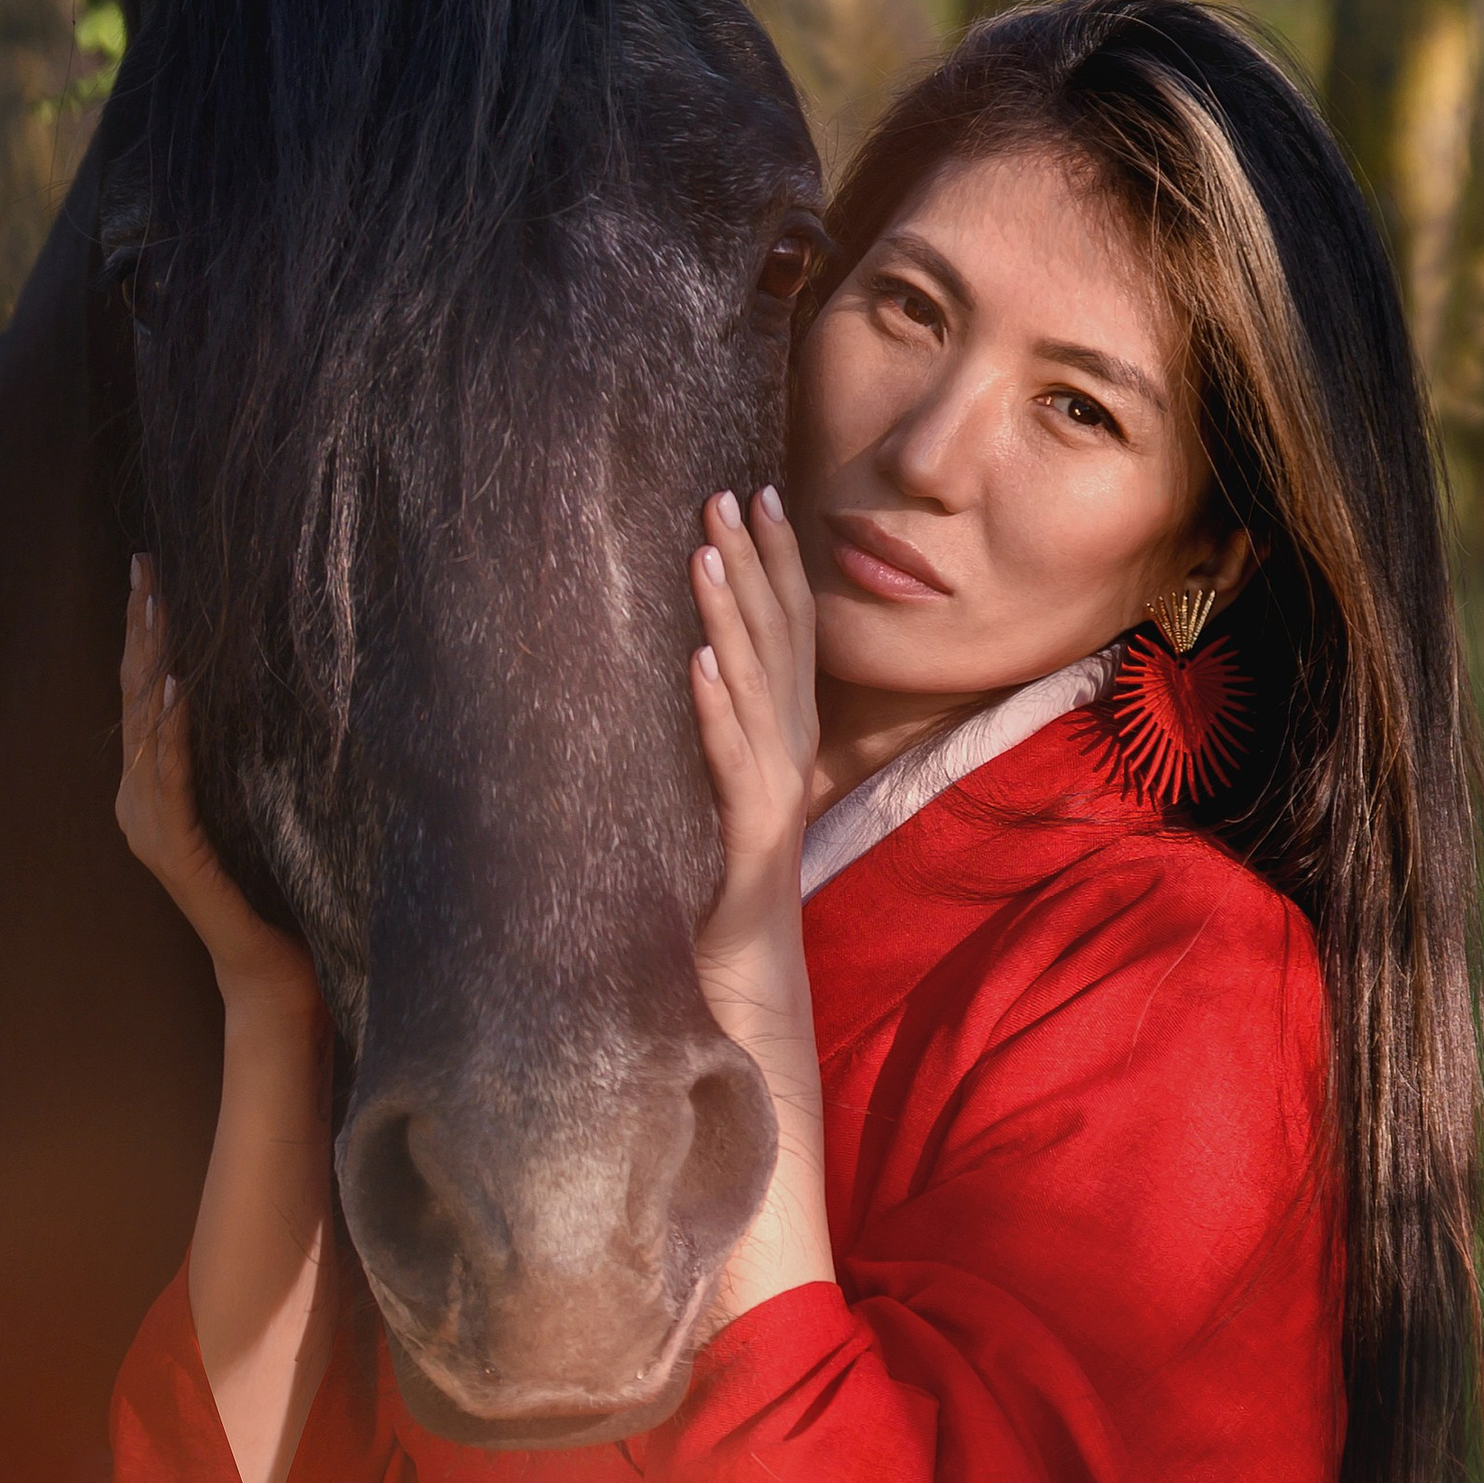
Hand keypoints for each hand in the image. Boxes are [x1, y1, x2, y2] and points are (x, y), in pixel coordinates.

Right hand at [118, 561, 322, 1028]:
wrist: (273, 971)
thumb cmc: (272, 891)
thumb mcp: (252, 805)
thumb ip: (235, 757)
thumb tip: (254, 685)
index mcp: (150, 791)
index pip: (142, 695)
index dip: (142, 632)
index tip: (148, 571)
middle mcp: (138, 805)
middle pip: (134, 698)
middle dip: (140, 628)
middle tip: (145, 564)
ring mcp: (151, 830)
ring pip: (146, 727)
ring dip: (152, 661)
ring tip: (157, 604)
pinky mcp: (178, 853)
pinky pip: (173, 778)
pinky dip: (174, 727)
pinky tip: (179, 682)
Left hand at [689, 485, 817, 1007]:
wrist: (749, 989)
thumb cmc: (724, 896)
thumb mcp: (722, 797)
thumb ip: (720, 738)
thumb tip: (694, 669)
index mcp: (785, 741)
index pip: (789, 634)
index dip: (778, 564)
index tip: (757, 494)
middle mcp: (789, 758)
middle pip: (779, 643)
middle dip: (755, 564)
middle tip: (726, 493)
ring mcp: (772, 798)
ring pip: (755, 689)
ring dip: (731, 618)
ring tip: (706, 553)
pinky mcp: (747, 841)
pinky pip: (730, 765)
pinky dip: (716, 711)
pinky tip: (697, 663)